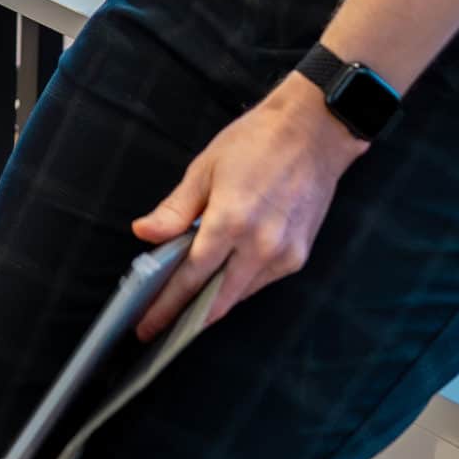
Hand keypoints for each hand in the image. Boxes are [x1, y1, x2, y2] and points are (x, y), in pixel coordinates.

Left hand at [130, 74, 367, 339]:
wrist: (314, 132)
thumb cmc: (255, 142)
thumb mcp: (204, 169)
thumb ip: (174, 210)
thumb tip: (144, 234)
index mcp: (230, 222)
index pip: (191, 278)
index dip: (166, 306)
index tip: (146, 325)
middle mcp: (260, 246)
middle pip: (217, 299)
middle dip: (185, 316)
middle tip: (158, 326)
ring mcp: (284, 255)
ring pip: (240, 294)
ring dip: (212, 301)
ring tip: (183, 303)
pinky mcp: (299, 256)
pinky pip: (260, 282)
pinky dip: (237, 284)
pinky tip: (220, 278)